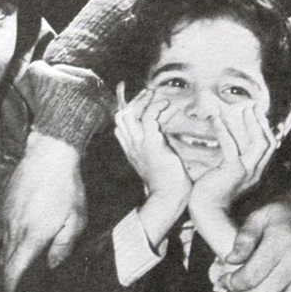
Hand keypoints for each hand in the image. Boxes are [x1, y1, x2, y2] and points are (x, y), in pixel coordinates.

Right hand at [4, 131, 86, 291]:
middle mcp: (13, 228)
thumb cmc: (66, 187)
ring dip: (16, 255)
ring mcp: (6, 216)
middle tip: (29, 281)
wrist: (49, 153)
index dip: (14, 289)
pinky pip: (6, 228)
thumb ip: (63, 246)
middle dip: (15, 275)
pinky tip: (30, 232)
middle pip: (7, 262)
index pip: (13, 272)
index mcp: (31, 236)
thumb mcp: (75, 219)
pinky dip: (15, 237)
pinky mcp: (5, 205)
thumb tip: (52, 266)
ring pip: (6, 245)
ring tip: (32, 257)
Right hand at [115, 83, 190, 247]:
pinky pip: (148, 117)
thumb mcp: (161, 161)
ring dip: (142, 100)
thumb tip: (164, 136)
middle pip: (121, 117)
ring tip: (154, 94)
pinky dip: (156, 107)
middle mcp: (131, 147)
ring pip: (129, 114)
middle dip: (134, 102)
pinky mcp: (150, 143)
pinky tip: (166, 105)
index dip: (130, 111)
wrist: (169, 198)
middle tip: (148, 94)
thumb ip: (159, 147)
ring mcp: (138, 145)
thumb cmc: (170, 184)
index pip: (122, 127)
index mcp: (133, 151)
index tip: (144, 102)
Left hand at [189, 103, 276, 210]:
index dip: (269, 130)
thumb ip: (233, 161)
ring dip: (252, 123)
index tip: (262, 114)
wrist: (205, 211)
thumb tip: (231, 146)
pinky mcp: (232, 171)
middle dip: (262, 122)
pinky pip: (231, 146)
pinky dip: (225, 130)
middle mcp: (255, 172)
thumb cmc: (212, 192)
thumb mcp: (227, 174)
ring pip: (258, 143)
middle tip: (254, 106)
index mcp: (256, 173)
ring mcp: (246, 172)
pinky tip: (217, 119)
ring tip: (243, 109)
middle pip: (268, 143)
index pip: (270, 149)